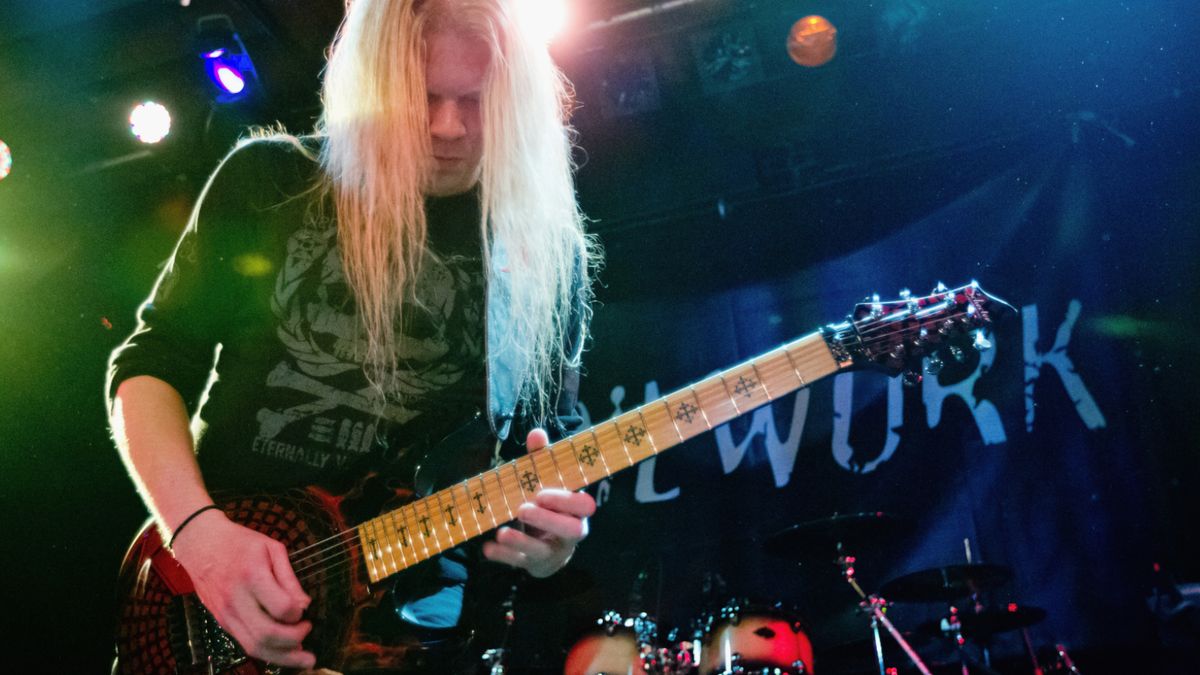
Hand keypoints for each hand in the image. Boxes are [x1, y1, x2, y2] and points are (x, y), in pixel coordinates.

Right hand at [169, 508, 315, 668]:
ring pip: (255, 646)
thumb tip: (304, 604)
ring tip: (304, 658)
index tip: (305, 610)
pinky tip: (283, 652)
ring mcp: (226, 613)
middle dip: (295, 640)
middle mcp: (236, 599)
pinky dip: (267, 653)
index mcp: (252, 575)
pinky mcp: (222, 622)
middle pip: (267, 634)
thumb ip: (289, 578)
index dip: (298, 613)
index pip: (281, 607)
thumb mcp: (271, 548)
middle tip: (308, 630)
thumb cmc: (239, 543)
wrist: (200, 543)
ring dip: (283, 657)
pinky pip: (245, 644)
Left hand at [482, 429, 596, 577]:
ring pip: (543, 551)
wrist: (549, 547)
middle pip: (571, 531)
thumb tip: (536, 433)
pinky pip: (521, 562)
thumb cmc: (548, 506)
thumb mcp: (545, 482)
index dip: (566, 501)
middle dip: (547, 520)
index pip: (583, 506)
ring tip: (502, 532)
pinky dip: (504, 556)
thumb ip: (541, 460)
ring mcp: (553, 551)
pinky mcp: (535, 565)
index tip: (543, 493)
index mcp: (576, 510)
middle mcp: (570, 533)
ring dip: (522, 541)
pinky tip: (488, 549)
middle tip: (522, 508)